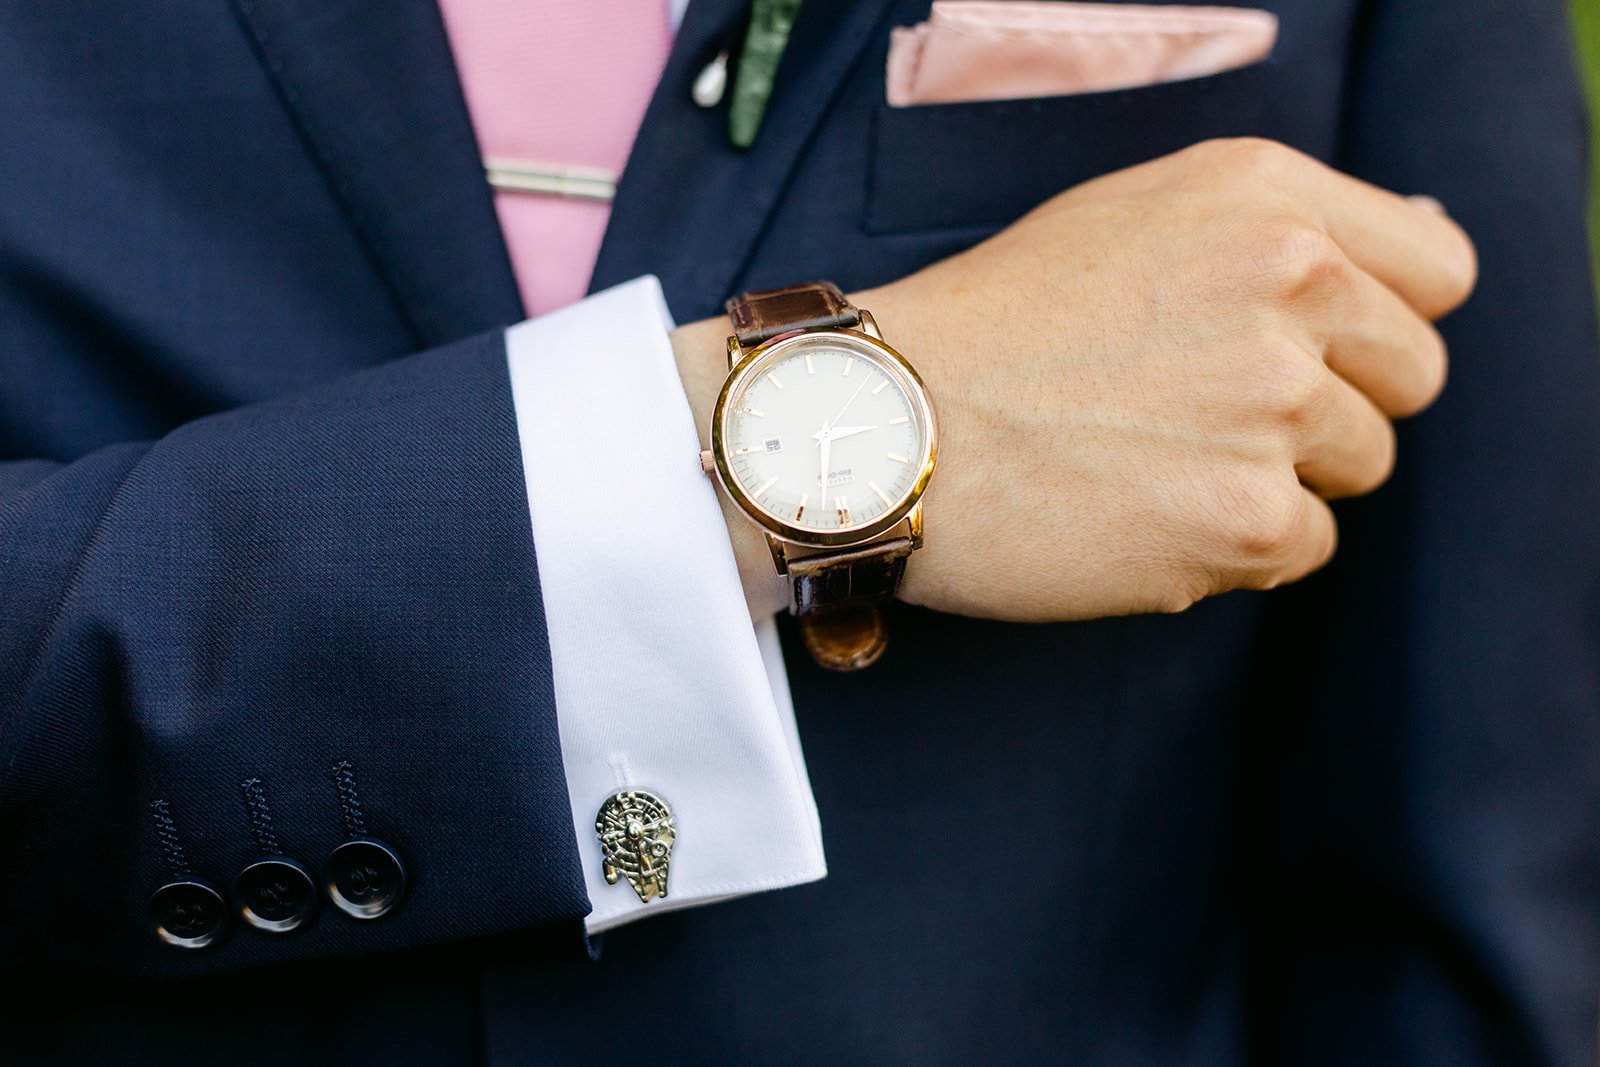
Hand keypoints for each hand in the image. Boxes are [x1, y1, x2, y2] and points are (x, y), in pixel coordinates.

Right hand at [673, 139, 1476, 620]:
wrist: (881, 426)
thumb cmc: (991, 326)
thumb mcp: (1135, 219)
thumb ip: (1278, 235)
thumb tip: (1423, 264)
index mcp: (1267, 199)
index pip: (1438, 269)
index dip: (1382, 321)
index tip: (1322, 351)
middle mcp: (1291, 286)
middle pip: (1412, 379)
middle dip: (1332, 408)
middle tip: (1211, 419)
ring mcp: (1274, 406)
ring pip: (1355, 470)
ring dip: (1274, 480)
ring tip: (1152, 466)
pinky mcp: (1249, 519)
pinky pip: (1300, 549)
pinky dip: (1232, 550)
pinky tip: (1137, 519)